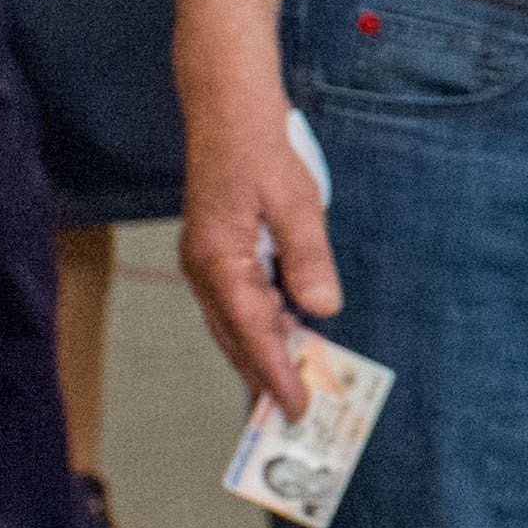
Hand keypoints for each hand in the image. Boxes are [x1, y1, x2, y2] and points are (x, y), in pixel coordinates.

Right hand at [180, 78, 336, 417]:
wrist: (228, 111)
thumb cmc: (261, 151)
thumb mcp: (296, 203)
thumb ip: (307, 258)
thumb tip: (322, 310)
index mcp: (219, 262)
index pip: (252, 332)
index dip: (275, 373)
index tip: (297, 407)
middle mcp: (205, 269)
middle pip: (237, 338)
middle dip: (264, 376)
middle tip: (294, 415)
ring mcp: (208, 262)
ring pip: (236, 323)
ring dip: (263, 353)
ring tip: (294, 386)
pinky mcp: (217, 252)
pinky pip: (240, 301)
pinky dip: (262, 324)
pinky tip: (288, 334)